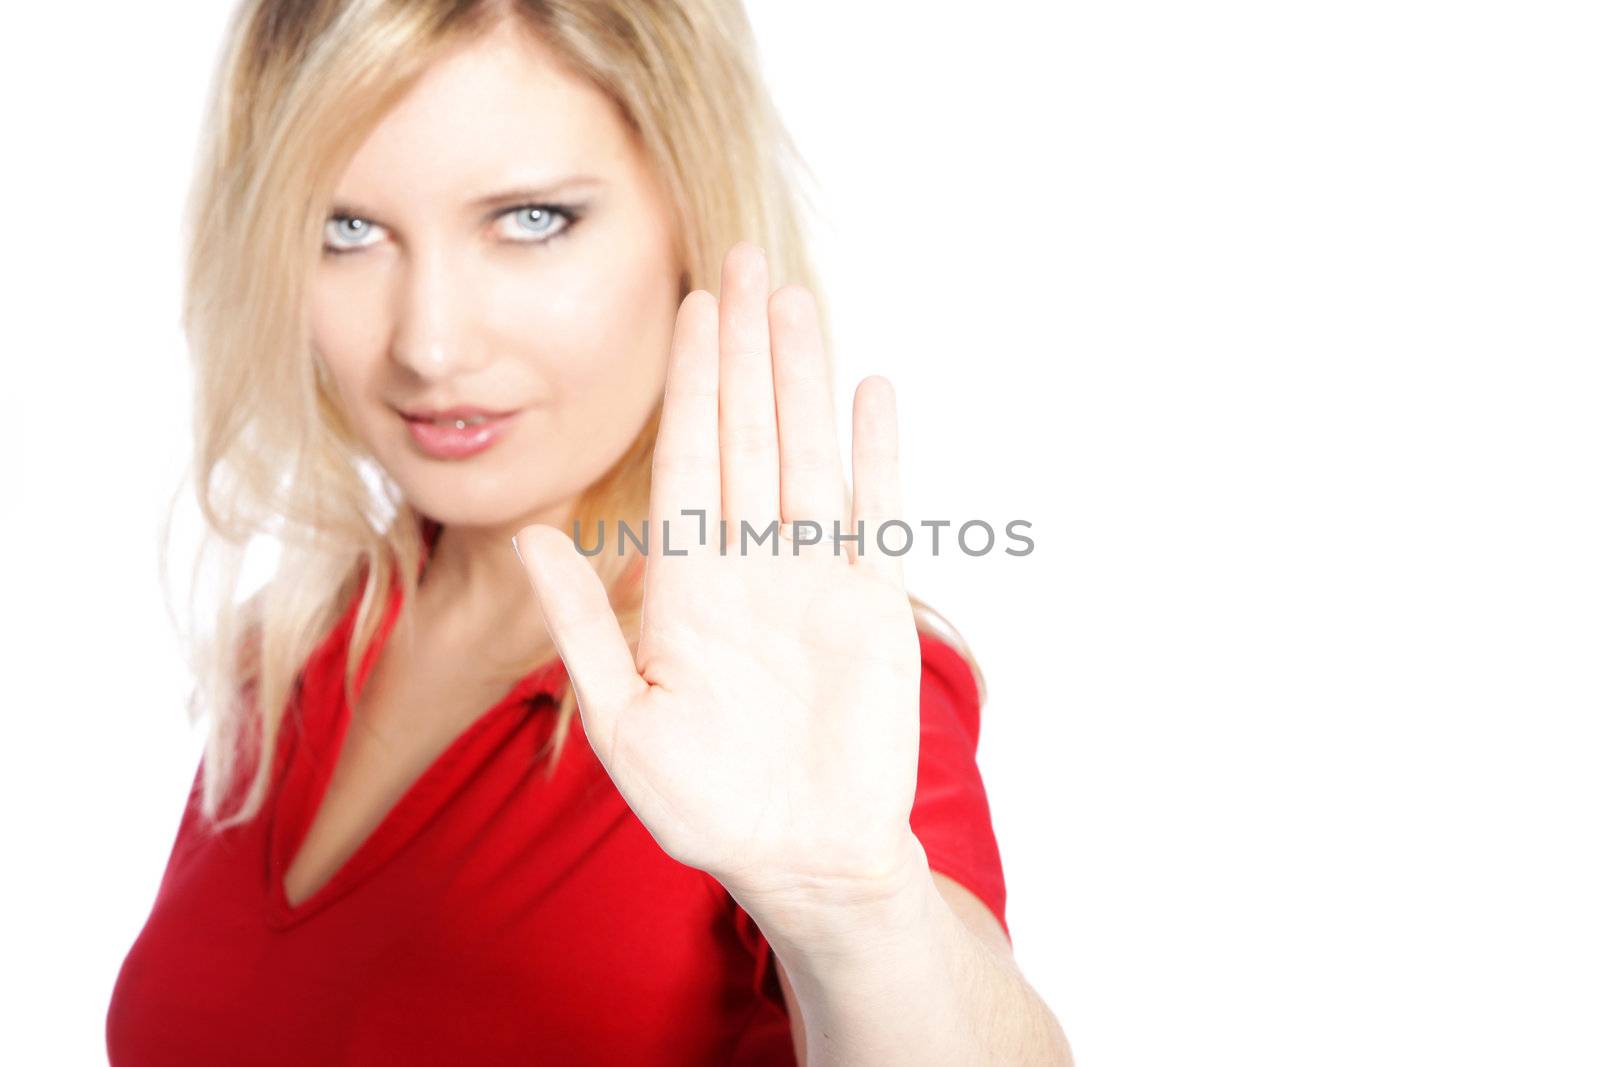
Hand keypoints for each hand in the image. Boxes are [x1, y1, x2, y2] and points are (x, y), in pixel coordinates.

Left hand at [513, 242, 924, 918]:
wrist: (803, 856)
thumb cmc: (705, 805)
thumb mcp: (622, 718)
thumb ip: (582, 625)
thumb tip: (528, 539)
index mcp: (687, 583)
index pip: (687, 458)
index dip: (691, 381)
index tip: (691, 308)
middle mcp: (750, 564)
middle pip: (746, 432)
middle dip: (743, 349)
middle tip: (743, 262)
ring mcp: (814, 578)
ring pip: (806, 453)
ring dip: (804, 378)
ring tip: (799, 301)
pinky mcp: (873, 604)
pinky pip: (876, 511)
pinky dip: (875, 453)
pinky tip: (871, 390)